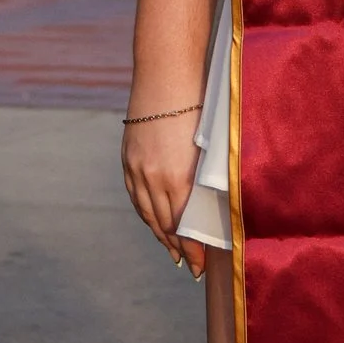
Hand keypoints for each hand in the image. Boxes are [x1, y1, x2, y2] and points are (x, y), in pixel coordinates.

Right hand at [121, 103, 209, 279]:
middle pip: (165, 224)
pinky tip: (154, 223)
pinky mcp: (128, 159)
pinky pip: (136, 196)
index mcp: (179, 176)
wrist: (166, 75)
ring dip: (160, 235)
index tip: (201, 266)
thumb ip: (207, 181)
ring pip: (147, 213)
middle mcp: (154, 177)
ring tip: (173, 252)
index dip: (193, 248)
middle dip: (178, 248)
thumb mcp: (210, 147)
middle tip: (191, 267)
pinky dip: (145, 214)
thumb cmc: (200, 106)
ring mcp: (138, 169)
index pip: (185, 225)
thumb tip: (214, 210)